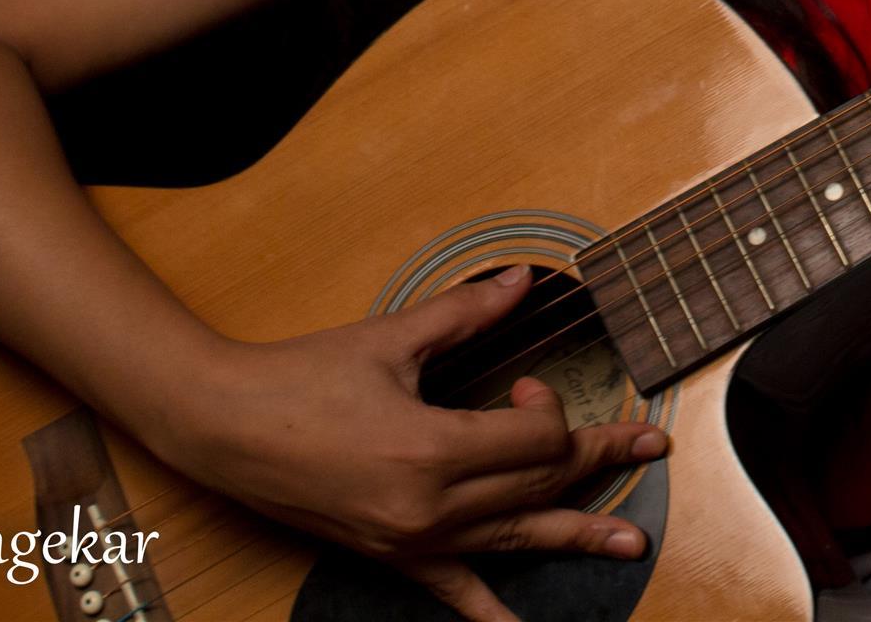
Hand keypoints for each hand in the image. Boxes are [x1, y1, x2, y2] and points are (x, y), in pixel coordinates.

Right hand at [147, 266, 667, 621]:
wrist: (224, 426)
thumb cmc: (301, 378)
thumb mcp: (392, 339)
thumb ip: (466, 313)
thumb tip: (523, 281)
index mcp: (431, 450)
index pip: (534, 440)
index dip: (551, 406)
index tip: (531, 382)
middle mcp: (428, 507)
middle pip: (537, 486)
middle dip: (596, 462)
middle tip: (646, 446)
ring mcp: (411, 540)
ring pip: (515, 537)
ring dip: (577, 535)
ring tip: (632, 544)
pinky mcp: (392, 555)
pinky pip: (454, 590)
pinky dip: (490, 612)